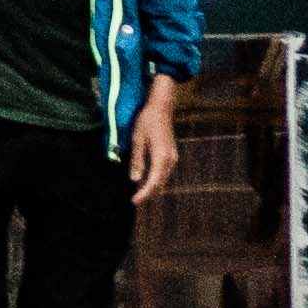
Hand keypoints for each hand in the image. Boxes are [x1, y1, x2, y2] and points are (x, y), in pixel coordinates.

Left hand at [127, 76, 181, 204]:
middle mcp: (170, 160)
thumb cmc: (147, 121)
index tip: (134, 201)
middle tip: (135, 200)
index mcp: (161, 157)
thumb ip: (137, 160)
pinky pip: (164, 172)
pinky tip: (147, 181)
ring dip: (152, 187)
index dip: (144, 194)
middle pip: (160, 183)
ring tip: (139, 194)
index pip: (153, 182)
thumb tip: (135, 180)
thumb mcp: (137, 140)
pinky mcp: (172, 155)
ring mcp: (173, 157)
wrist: (161, 107)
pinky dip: (156, 179)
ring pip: (163, 179)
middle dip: (148, 194)